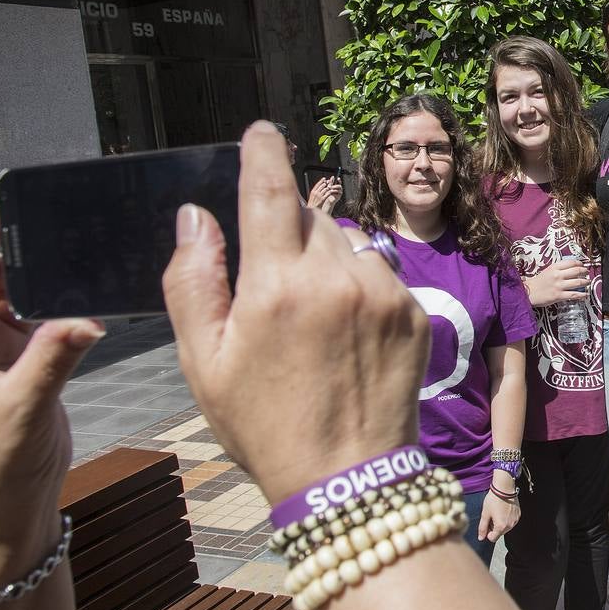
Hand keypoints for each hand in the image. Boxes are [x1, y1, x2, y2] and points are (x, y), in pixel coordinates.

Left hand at [0, 210, 104, 582]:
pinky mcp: (0, 355)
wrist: (5, 519)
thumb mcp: (20, 415)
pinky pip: (18, 309)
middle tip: (45, 243)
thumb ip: (50, 360)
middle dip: (1, 257)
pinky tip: (63, 301)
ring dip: (22, 277)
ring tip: (59, 273)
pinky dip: (40, 300)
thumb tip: (82, 319)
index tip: (3, 217)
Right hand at [162, 122, 429, 503]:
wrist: (349, 478)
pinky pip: (380, 272)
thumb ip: (193, 280)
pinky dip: (361, 285)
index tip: (262, 131)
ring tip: (314, 320)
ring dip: (328, 258)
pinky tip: (348, 333)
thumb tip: (195, 215)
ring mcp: (384, 293)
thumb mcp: (203, 362)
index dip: (263, 152)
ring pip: (348, 242)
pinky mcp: (415, 312)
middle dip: (288, 233)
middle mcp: (336, 278)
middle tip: (276, 289)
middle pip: (309, 218)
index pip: (270, 190)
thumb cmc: (265, 425)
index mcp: (277, 287)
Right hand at [305, 176, 341, 213]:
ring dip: (329, 187)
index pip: (317, 184)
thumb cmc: (312, 203)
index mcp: (312, 191)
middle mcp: (316, 193)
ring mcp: (319, 196)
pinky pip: (327, 193)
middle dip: (326, 183)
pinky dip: (330, 191)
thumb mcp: (312, 196)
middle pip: (322, 186)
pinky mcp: (323, 199)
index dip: (321, 181)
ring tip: (331, 187)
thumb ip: (315, 191)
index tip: (324, 178)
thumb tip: (319, 186)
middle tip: (329, 182)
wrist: (313, 209)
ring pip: (326, 189)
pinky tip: (331, 191)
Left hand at [479, 475, 519, 542]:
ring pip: (506, 527)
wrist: (504, 488)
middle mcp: (510, 525)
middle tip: (492, 515)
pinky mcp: (518, 514)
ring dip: (501, 523)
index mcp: (501, 526)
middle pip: (500, 533)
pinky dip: (507, 518)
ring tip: (498, 511)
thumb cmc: (493, 500)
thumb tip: (481, 538)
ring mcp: (515, 520)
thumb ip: (482, 528)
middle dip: (495, 527)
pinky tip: (504, 509)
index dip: (488, 532)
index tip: (487, 523)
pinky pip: (511, 521)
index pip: (493, 538)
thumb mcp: (485, 514)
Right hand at [525, 260, 588, 307]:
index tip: (582, 265)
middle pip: (576, 271)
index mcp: (554, 267)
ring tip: (588, 282)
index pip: (571, 262)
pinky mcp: (559, 295)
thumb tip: (571, 269)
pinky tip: (585, 294)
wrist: (529, 292)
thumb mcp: (548, 271)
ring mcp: (559, 285)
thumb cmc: (538, 282)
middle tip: (587, 273)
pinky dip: (582, 294)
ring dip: (585, 282)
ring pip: (577, 282)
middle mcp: (558, 275)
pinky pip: (574, 294)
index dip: (580, 264)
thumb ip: (558, 269)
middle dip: (584, 272)